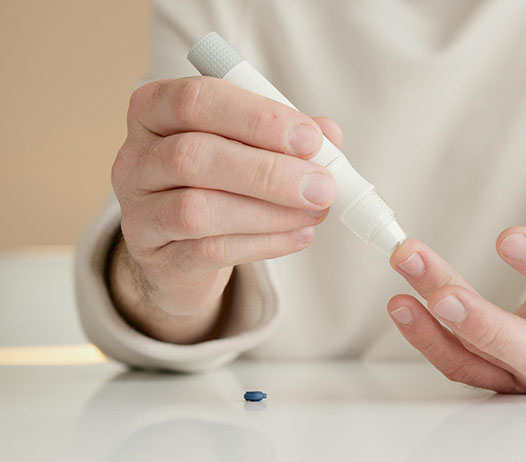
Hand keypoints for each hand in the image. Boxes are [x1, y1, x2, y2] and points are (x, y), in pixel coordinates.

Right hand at [110, 76, 341, 342]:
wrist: (181, 248)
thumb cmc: (221, 180)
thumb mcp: (250, 146)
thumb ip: (287, 136)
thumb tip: (329, 133)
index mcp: (155, 110)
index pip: (196, 100)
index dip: (257, 117)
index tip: (310, 138)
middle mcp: (136, 157)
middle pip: (192, 156)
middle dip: (268, 171)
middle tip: (322, 185)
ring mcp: (137, 211)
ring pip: (196, 209)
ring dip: (269, 212)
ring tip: (317, 212)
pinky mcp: (155, 256)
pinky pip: (208, 251)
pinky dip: (264, 243)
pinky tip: (300, 235)